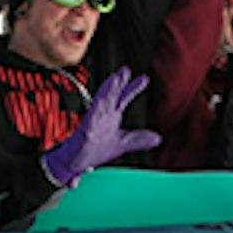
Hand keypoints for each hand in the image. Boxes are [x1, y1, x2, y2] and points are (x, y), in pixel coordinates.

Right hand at [41, 67, 163, 187]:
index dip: (133, 88)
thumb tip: (158, 138)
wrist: (75, 162)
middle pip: (111, 95)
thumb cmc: (95, 150)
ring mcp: (92, 122)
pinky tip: (100, 104)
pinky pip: (90, 120)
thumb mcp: (123, 144)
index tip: (144, 78)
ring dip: (107, 91)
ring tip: (114, 79)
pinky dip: (95, 112)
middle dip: (118, 83)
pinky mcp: (85, 132)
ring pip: (100, 103)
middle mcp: (102, 116)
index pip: (122, 98)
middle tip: (125, 70)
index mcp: (111, 116)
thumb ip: (139, 139)